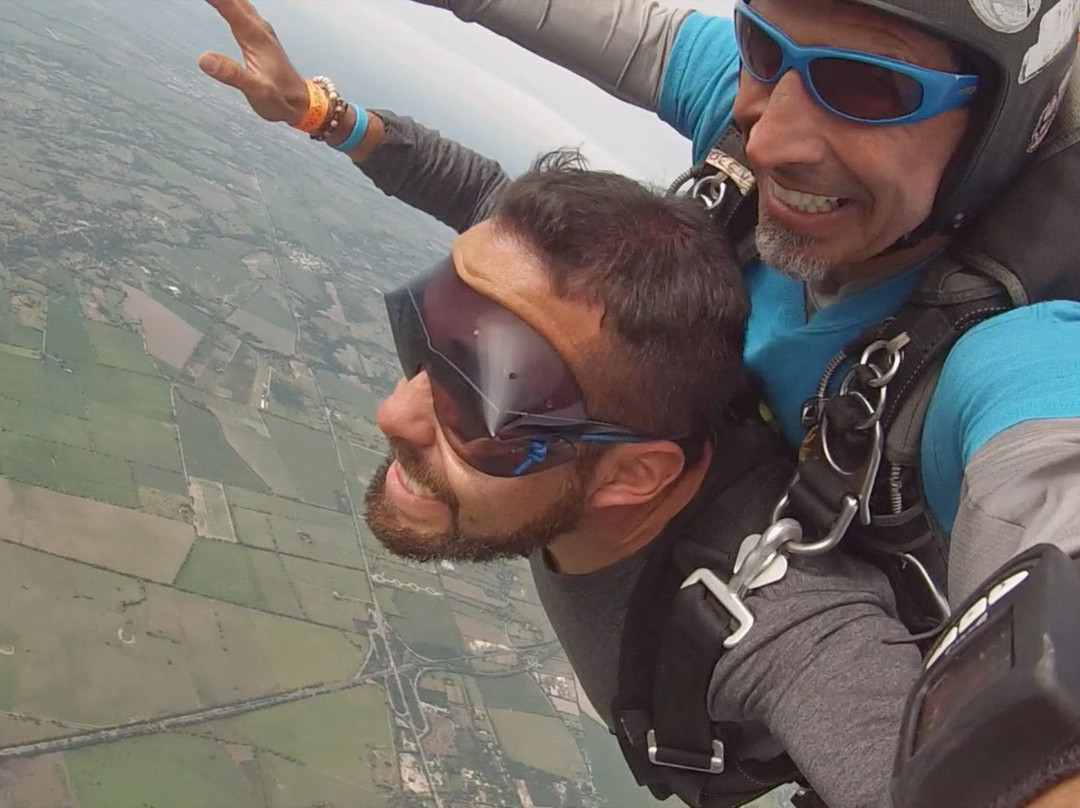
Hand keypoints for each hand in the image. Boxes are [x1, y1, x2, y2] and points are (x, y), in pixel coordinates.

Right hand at [198, 0, 310, 124]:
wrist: (302, 104)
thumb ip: (232, 74)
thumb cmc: (281, 99)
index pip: (230, 8)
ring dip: (227, 0)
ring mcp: (262, 32)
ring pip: (241, 4)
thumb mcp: (256, 91)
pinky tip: (228, 4)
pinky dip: (232, 4)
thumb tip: (204, 59)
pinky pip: (244, 11)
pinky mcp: (262, 37)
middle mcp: (260, 30)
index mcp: (256, 38)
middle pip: (236, 1)